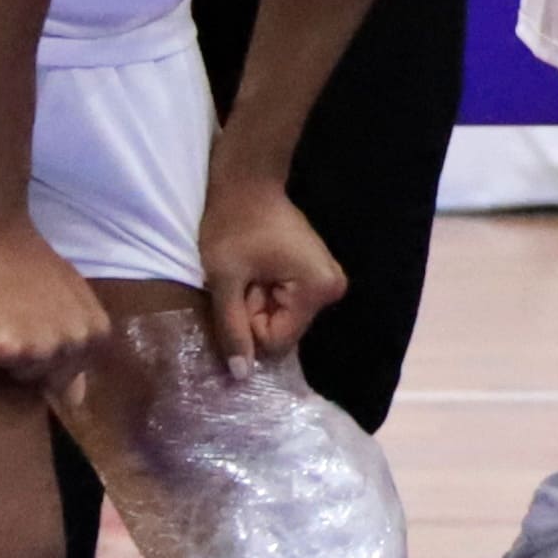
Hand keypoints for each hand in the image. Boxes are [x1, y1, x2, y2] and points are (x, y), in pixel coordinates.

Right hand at [0, 213, 113, 388]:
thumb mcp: (69, 304)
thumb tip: (76, 401)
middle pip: (35, 378)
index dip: (41, 349)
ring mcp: (41, 348)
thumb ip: (76, 347)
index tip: (34, 317)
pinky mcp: (6, 346)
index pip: (64, 375)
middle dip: (19, 351)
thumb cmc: (30, 264)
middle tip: (13, 310)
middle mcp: (74, 345)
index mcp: (96, 336)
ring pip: (7, 372)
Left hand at [199, 181, 348, 365]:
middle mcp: (333, 290)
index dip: (248, 323)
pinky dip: (266, 293)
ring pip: (283, 318)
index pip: (277, 342)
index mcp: (317, 290)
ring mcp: (328, 281)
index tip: (240, 289)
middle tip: (243, 277)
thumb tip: (241, 376)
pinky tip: (257, 267)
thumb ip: (232, 329)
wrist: (247, 182)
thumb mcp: (225, 279)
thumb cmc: (234, 225)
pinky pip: (287, 303)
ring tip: (249, 270)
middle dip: (255, 312)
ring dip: (258, 303)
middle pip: (283, 331)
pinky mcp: (317, 274)